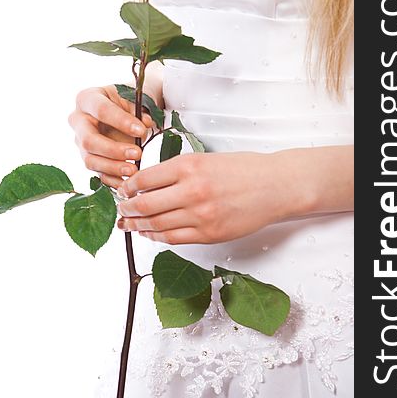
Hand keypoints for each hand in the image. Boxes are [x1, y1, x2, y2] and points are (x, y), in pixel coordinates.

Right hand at [68, 85, 154, 188]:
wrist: (129, 108)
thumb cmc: (130, 99)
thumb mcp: (136, 96)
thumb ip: (139, 109)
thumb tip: (145, 124)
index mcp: (87, 99)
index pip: (101, 110)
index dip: (121, 121)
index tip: (141, 130)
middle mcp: (79, 121)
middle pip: (88, 140)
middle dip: (113, 150)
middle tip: (137, 153)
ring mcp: (81, 142)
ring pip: (90, 160)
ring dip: (113, 167)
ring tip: (134, 170)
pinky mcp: (90, 158)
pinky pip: (97, 174)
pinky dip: (112, 180)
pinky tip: (127, 183)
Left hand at [116, 151, 301, 243]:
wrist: (276, 185)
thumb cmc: (244, 169)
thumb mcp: (207, 158)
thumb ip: (178, 171)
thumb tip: (149, 184)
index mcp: (189, 166)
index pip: (145, 179)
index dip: (128, 187)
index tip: (123, 189)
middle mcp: (192, 190)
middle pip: (145, 205)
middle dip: (127, 209)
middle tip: (121, 209)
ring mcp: (201, 215)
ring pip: (156, 225)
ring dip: (138, 225)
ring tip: (129, 224)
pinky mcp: (210, 234)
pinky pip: (174, 239)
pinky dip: (157, 237)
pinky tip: (150, 234)